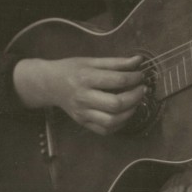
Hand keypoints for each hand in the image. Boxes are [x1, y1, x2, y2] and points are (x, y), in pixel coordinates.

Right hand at [12, 56, 145, 135]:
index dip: (134, 78)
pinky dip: (119, 124)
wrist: (50, 84)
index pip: (117, 80)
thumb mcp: (92, 61)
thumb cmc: (71, 69)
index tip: (140, 75)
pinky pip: (105, 130)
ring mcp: (82, 113)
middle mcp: (83, 98)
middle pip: (116, 104)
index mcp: (86, 78)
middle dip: (135, 97)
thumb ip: (116, 62)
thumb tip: (138, 60)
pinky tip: (124, 114)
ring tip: (135, 102)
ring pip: (112, 121)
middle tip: (141, 90)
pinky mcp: (82, 123)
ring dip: (130, 112)